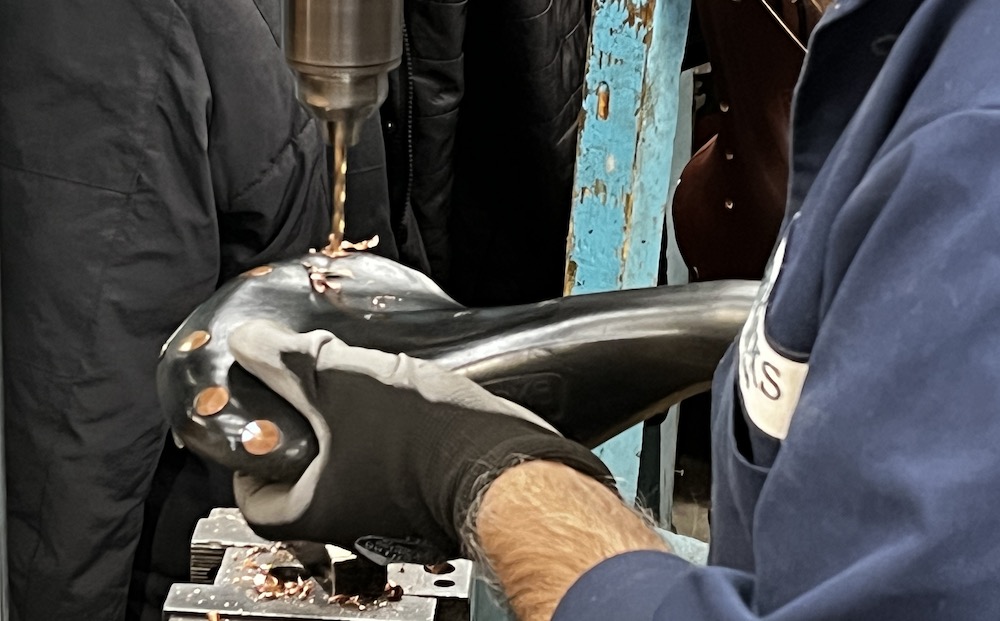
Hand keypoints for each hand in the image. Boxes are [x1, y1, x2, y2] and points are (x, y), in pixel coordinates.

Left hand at [227, 319, 614, 562]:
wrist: (509, 464)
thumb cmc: (428, 441)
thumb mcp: (343, 384)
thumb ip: (291, 362)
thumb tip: (250, 343)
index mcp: (315, 511)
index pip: (255, 500)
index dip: (250, 462)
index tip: (262, 427)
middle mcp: (352, 526)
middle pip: (308, 483)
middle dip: (310, 437)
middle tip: (316, 397)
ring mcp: (396, 522)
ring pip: (356, 474)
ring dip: (355, 434)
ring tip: (367, 390)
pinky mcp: (432, 504)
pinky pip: (398, 472)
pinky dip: (395, 442)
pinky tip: (410, 407)